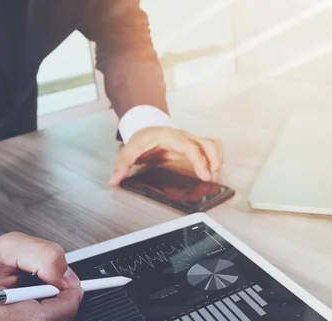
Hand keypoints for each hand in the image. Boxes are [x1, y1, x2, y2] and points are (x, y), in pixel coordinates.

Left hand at [109, 126, 223, 185]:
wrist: (145, 130)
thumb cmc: (141, 140)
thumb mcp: (129, 150)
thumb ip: (122, 165)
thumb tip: (114, 180)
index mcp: (170, 136)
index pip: (190, 147)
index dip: (199, 162)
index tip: (204, 176)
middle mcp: (183, 136)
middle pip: (207, 143)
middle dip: (214, 161)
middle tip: (212, 178)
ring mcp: (190, 140)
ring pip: (212, 144)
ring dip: (217, 159)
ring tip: (214, 176)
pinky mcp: (194, 146)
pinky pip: (211, 147)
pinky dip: (216, 157)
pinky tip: (212, 170)